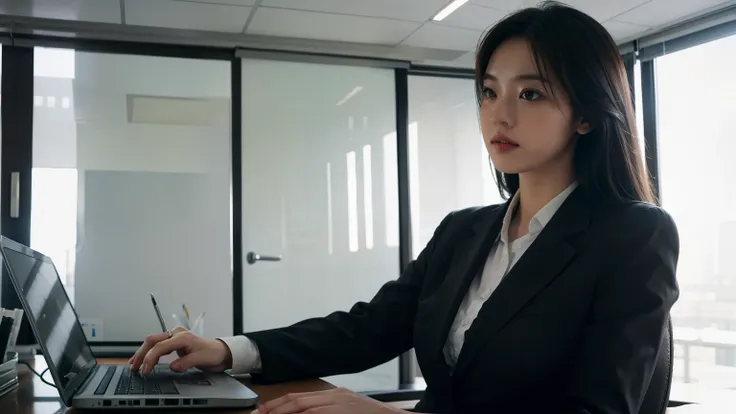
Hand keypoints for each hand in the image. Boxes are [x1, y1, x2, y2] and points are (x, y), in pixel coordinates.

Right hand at [129, 326, 232, 374]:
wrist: (220, 351)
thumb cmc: (212, 353)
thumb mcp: (201, 359)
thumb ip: (186, 363)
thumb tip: (172, 366)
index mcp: (183, 336)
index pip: (161, 346)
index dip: (150, 358)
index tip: (145, 370)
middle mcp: (177, 334)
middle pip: (153, 341)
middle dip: (141, 354)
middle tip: (134, 367)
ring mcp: (174, 336)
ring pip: (153, 342)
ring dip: (143, 353)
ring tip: (133, 364)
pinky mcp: (173, 342)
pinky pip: (157, 345)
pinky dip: (149, 353)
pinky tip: (143, 360)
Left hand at [253, 387, 402, 413]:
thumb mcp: (346, 410)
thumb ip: (326, 410)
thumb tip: (302, 412)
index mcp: (334, 395)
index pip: (300, 397)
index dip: (279, 404)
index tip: (263, 411)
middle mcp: (335, 397)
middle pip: (298, 401)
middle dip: (275, 409)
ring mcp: (339, 405)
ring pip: (304, 409)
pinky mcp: (342, 413)